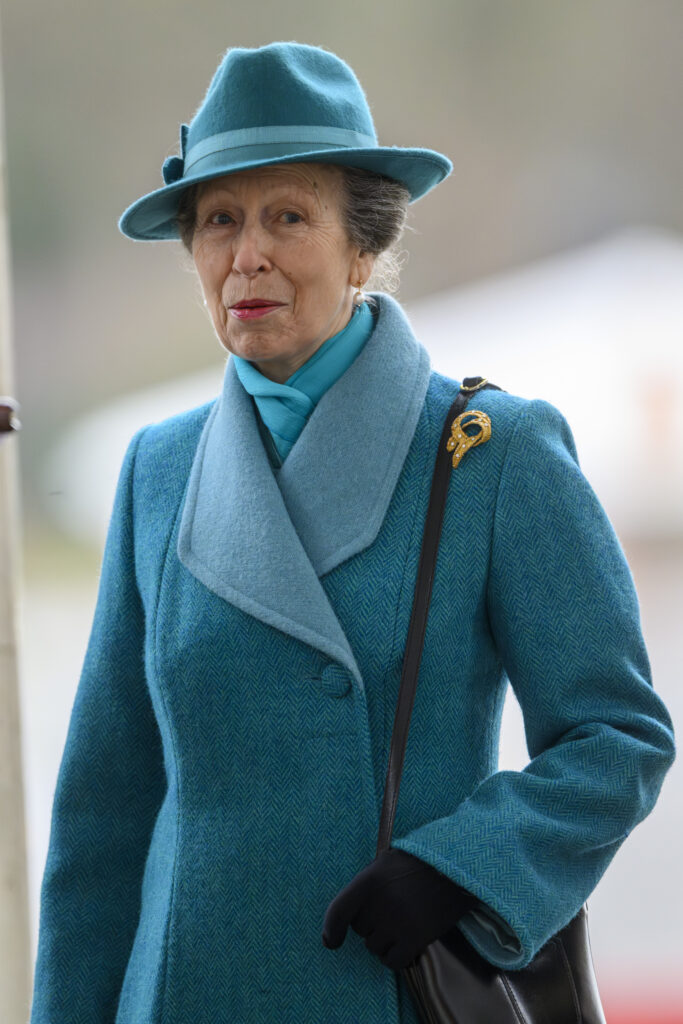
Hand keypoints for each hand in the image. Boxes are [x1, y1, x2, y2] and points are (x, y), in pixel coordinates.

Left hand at [321, 847, 479, 970]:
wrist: (454, 869)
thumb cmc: (417, 864)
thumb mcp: (385, 864)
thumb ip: (365, 887)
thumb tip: (346, 917)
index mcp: (368, 881)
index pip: (339, 911)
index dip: (331, 929)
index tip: (331, 942)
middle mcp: (380, 904)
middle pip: (360, 930)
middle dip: (371, 924)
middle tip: (391, 909)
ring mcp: (398, 923)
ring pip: (375, 947)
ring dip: (384, 941)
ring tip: (403, 922)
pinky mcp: (416, 939)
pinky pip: (393, 961)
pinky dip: (396, 957)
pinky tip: (407, 945)